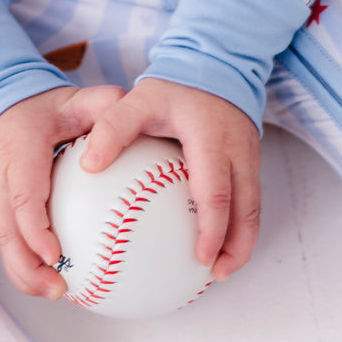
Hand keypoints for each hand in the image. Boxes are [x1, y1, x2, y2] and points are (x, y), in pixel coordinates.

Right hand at [0, 85, 125, 298]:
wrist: (3, 106)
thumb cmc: (49, 106)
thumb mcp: (77, 98)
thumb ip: (103, 104)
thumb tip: (133, 114)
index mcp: (18, 152)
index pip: (23, 196)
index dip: (33, 228)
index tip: (54, 255)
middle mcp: (1, 177)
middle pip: (6, 230)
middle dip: (27, 265)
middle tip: (57, 290)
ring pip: (4, 242)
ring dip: (25, 273)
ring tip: (57, 295)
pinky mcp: (2, 208)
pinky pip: (11, 241)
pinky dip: (28, 265)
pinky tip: (57, 285)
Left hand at [80, 78, 259, 280]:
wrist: (217, 67)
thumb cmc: (174, 89)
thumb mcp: (139, 100)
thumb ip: (114, 128)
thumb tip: (88, 164)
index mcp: (212, 142)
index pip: (215, 193)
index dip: (212, 228)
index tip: (200, 256)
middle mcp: (239, 153)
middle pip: (246, 210)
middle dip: (235, 247)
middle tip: (216, 275)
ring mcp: (251, 159)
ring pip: (254, 210)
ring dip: (242, 242)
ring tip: (221, 270)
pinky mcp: (252, 163)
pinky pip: (250, 201)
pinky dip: (240, 227)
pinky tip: (221, 244)